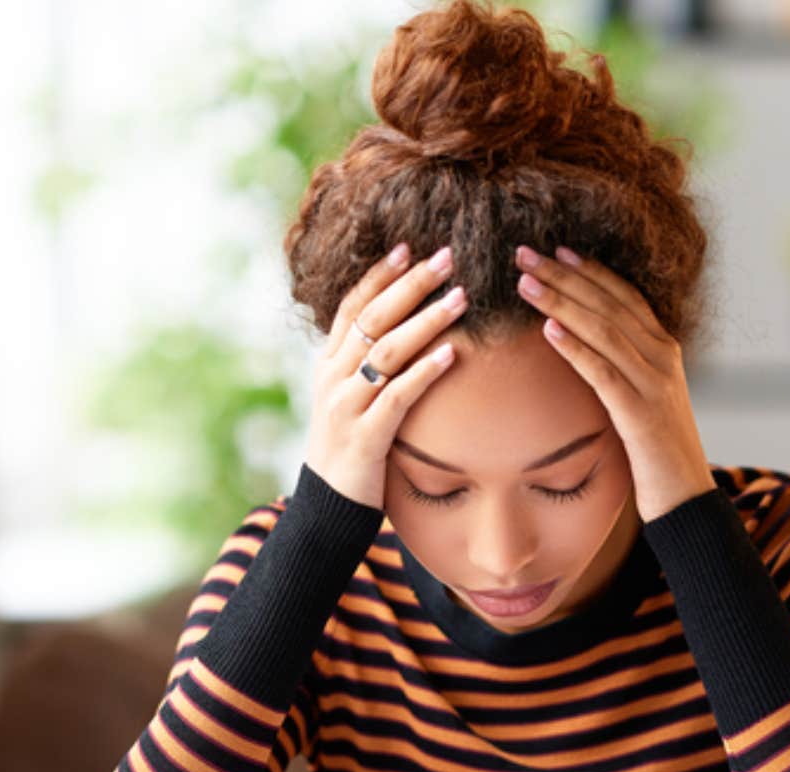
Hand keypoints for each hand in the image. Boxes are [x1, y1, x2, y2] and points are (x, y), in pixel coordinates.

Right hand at [304, 242, 467, 508]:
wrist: (328, 506)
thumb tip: (407, 330)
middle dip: (411, 285)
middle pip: (374, 319)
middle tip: (448, 258)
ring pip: (387, 352)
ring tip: (461, 297)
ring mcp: (345, 406)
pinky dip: (424, 372)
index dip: (379, 275)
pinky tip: (452, 355)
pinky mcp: (364, 437)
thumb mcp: (353, 399)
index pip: (352, 306)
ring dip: (427, 321)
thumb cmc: (352, 448)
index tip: (409, 247)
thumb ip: (372, 366)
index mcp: (329, 363)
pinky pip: (397, 397)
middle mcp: (333, 378)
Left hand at [513, 244, 716, 521]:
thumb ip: (621, 368)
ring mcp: (656, 384)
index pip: (624, 296)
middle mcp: (663, 357)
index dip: (590, 270)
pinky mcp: (642, 414)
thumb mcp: (641, 398)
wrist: (687, 497)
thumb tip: (579, 344)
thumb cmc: (656, 450)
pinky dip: (576, 349)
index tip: (555, 250)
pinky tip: (548, 332)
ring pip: (604, 330)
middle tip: (524, 252)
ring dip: (561, 303)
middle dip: (564, 276)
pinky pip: (604, 373)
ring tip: (525, 283)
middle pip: (609, 304)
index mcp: (664, 349)